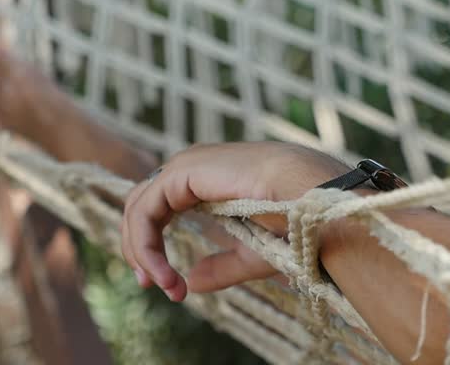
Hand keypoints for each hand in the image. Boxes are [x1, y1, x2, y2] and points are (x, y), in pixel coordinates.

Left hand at [120, 142, 350, 300]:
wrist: (311, 197)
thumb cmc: (294, 220)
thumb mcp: (252, 252)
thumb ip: (220, 266)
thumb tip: (191, 283)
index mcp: (207, 179)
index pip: (159, 209)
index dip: (153, 247)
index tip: (168, 286)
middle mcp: (193, 167)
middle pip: (141, 207)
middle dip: (140, 249)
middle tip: (151, 286)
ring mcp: (186, 164)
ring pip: (138, 208)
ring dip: (142, 251)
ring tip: (164, 285)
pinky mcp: (183, 170)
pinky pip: (145, 209)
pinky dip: (146, 244)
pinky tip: (164, 272)